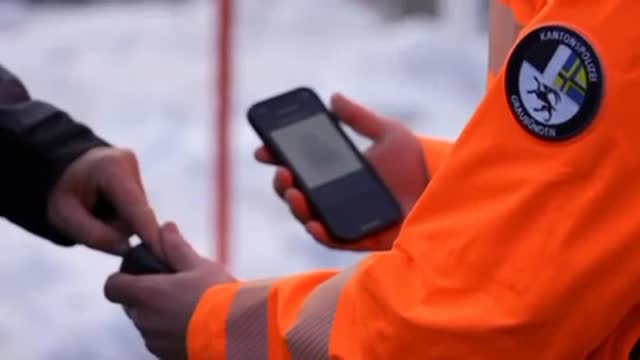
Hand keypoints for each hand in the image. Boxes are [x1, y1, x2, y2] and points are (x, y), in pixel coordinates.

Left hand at [47, 147, 160, 255]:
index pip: (137, 208)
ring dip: (118, 223)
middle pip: (137, 214)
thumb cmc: (59, 191)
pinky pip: (136, 209)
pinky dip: (121, 216)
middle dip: (117, 228)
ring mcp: (136, 168)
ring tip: (94, 214)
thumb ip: (95, 235)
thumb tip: (126, 249)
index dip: (150, 233)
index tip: (165, 254)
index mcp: (111, 169)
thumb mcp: (64, 217)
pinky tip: (105, 209)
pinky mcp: (138, 176)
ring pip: (138, 214)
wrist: (58, 168)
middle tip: (89, 224)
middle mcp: (130, 164)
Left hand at [104, 222, 235, 359]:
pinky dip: (172, 332)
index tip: (139, 274)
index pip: (112, 287)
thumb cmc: (218, 296)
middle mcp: (144, 320)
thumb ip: (176, 247)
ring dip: (161, 315)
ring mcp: (155, 342)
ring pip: (148, 324)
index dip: (121, 279)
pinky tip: (196, 325)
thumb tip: (165, 228)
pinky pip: (161, 341)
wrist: (239, 333)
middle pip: (132, 306)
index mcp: (146, 294)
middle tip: (175, 288)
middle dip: (148, 297)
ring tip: (191, 308)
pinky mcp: (167, 357)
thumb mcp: (199, 266)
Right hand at [255, 93, 428, 250]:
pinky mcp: (358, 239)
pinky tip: (313, 222)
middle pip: (296, 192)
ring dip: (295, 205)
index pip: (298, 166)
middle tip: (282, 170)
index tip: (263, 149)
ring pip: (308, 216)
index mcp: (335, 173)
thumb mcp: (389, 134)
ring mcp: (343, 218)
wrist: (443, 193)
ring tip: (294, 191)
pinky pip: (332, 239)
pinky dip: (320, 232)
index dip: (277, 158)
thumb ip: (361, 118)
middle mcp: (333, 197)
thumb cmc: (416, 166)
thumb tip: (334, 96)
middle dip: (282, 182)